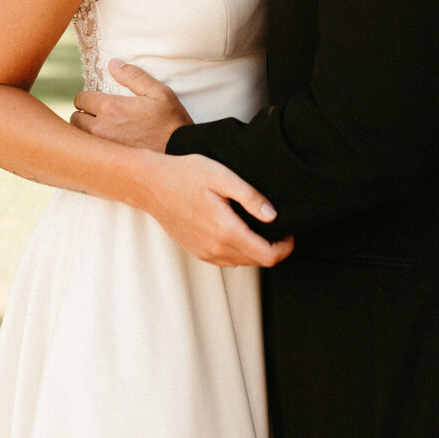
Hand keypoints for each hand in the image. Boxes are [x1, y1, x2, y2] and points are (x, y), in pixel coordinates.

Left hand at [71, 59, 192, 150]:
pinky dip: (93, 147)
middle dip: (85, 115)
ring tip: (101, 131)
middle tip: (99, 116)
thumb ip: (133, 75)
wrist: (181, 151)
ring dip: (86, 132)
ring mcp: (103, 148)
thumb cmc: (171, 121)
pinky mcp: (107, 163)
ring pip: (80, 137)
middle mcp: (101, 128)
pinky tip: (106, 146)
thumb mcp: (158, 92)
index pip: (80, 99)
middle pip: (75, 119)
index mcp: (110, 108)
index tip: (99, 101)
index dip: (89, 98)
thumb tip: (113, 64)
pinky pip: (90, 152)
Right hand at [138, 149, 293, 268]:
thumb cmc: (184, 175)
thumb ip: (250, 197)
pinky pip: (226, 260)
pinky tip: (235, 229)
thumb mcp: (222, 177)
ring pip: (242, 262)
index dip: (285, 247)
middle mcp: (216, 249)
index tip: (288, 230)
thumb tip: (273, 216)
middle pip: (257, 261)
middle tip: (275, 224)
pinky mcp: (197, 251)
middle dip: (272, 247)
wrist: (151, 184)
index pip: (268, 256)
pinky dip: (237, 250)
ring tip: (255, 225)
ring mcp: (205, 253)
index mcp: (226, 231)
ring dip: (254, 249)